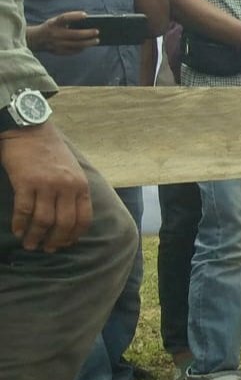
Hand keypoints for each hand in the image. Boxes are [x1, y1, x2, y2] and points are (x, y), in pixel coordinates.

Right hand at [1, 124, 92, 251]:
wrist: (30, 130)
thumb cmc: (51, 152)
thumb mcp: (73, 171)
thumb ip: (74, 192)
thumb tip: (71, 218)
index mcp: (80, 186)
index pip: (83, 219)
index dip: (74, 235)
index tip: (66, 244)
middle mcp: (66, 187)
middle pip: (64, 223)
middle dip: (55, 240)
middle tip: (46, 249)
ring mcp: (46, 185)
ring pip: (44, 220)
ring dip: (36, 236)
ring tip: (30, 244)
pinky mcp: (26, 182)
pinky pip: (24, 210)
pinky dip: (20, 224)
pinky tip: (17, 231)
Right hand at [27, 11, 97, 54]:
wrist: (36, 39)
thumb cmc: (51, 28)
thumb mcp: (55, 22)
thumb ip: (68, 22)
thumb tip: (88, 24)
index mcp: (53, 23)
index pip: (64, 18)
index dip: (75, 16)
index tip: (85, 15)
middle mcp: (55, 34)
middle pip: (75, 34)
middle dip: (88, 33)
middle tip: (97, 31)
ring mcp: (57, 44)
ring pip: (76, 45)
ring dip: (88, 43)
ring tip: (97, 40)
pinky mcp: (59, 52)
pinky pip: (74, 51)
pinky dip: (82, 48)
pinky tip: (87, 46)